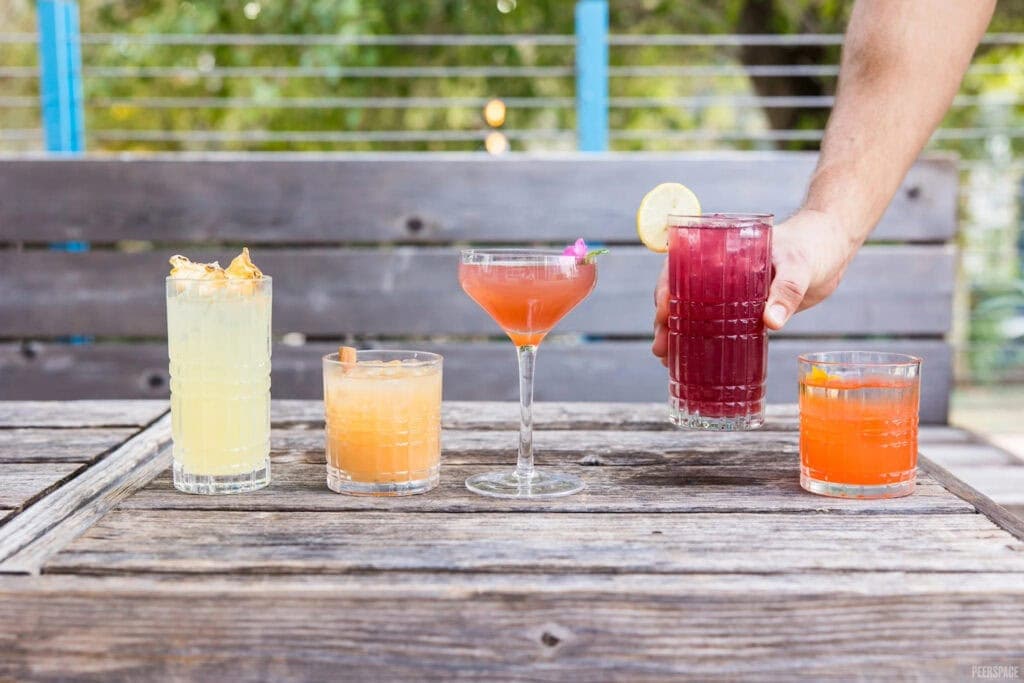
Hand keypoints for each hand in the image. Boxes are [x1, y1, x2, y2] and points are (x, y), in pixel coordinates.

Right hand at [652, 208, 854, 363]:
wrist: (833, 249)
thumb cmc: (813, 247)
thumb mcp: (799, 267)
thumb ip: (786, 292)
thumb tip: (770, 322)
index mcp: (723, 250)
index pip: (681, 265)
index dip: (666, 288)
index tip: (662, 312)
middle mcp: (719, 270)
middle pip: (681, 294)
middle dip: (665, 321)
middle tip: (660, 347)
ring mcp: (730, 291)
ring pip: (694, 311)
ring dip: (677, 334)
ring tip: (665, 358)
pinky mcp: (744, 309)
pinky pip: (716, 324)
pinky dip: (702, 340)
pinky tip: (690, 358)